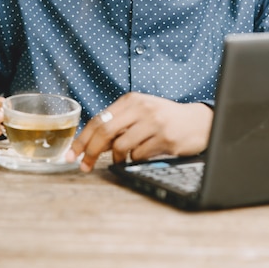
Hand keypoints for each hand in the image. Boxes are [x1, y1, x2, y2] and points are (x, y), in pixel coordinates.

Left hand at [69, 92, 212, 172]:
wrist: (198, 121)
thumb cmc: (164, 118)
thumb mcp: (140, 113)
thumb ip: (118, 124)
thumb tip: (90, 144)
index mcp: (131, 100)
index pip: (98, 119)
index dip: (82, 139)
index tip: (70, 155)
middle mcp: (141, 108)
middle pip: (105, 131)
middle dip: (90, 151)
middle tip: (84, 166)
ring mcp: (154, 123)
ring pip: (121, 146)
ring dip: (116, 159)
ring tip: (122, 160)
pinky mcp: (165, 138)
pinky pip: (139, 155)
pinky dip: (135, 160)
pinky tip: (143, 155)